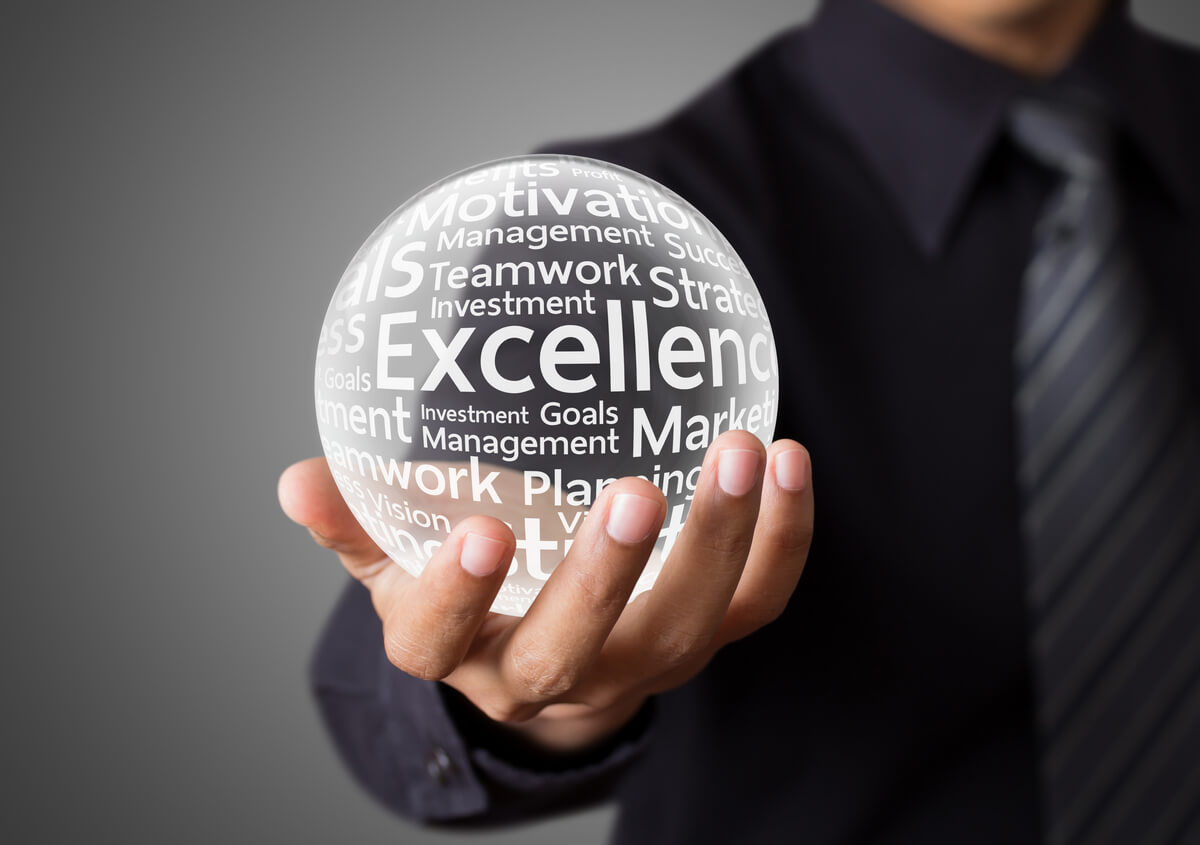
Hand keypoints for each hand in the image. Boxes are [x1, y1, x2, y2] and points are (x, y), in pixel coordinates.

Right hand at [279, 430, 812, 753]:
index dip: (457, 596)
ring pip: (683, 628)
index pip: (439, 641)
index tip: (482, 530)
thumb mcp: (398, 561)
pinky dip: (782, 541)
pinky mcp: (702, 639)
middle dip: (604, 579)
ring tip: (744, 452)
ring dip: (718, 544)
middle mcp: (546, 673)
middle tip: (631, 492)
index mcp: (459, 650)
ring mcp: (635, 663)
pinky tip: (788, 462)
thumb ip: (355, 521)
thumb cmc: (471, 589)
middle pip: (572, 651)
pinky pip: (756, 605)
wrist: (549, 651)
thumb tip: (296, 480)